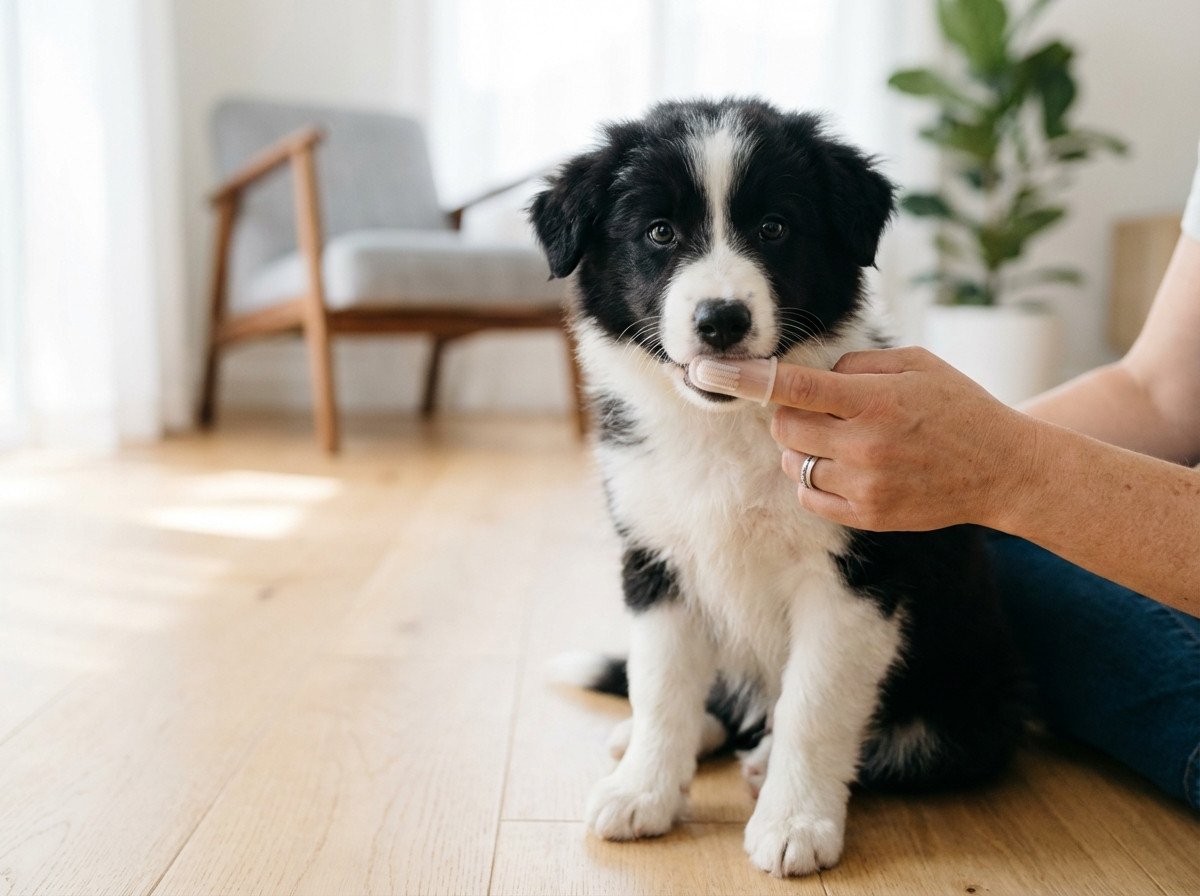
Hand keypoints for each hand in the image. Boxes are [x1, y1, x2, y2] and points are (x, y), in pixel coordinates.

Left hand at [769, 347, 1035, 530]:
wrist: (1004, 469)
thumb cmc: (958, 407)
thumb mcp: (917, 364)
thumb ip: (857, 364)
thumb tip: (809, 375)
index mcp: (874, 400)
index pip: (792, 387)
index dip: (743, 378)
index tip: (704, 371)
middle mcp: (864, 445)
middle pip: (783, 426)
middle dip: (789, 413)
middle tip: (821, 409)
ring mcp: (864, 485)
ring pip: (793, 462)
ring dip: (804, 447)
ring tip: (845, 440)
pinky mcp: (867, 515)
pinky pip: (809, 496)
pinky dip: (815, 479)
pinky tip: (847, 466)